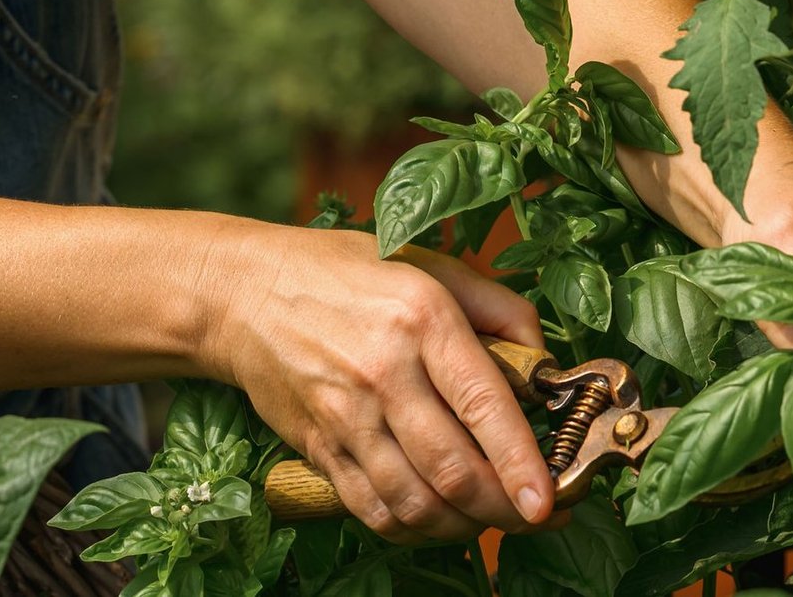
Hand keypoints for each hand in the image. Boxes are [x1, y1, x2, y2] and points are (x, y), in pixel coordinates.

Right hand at [198, 224, 556, 543]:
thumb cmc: (342, 273)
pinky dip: (414, 529)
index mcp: (420, 318)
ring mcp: (346, 416)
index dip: (521, 461)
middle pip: (453, 469)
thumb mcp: (426, 263)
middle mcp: (383, 371)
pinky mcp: (319, 447)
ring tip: (492, 519)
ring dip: (464, 526)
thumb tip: (546, 364)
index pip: (482, 402)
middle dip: (506, 509)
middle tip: (537, 518)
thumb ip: (497, 307)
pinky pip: (374, 510)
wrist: (243, 293)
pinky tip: (438, 519)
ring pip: (416, 502)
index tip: (549, 500)